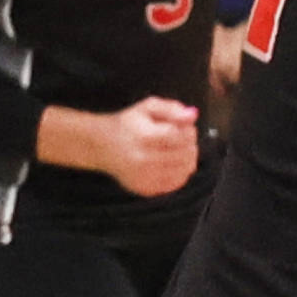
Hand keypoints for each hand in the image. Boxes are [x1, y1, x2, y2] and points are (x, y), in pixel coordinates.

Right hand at [91, 95, 205, 194]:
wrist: (102, 146)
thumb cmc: (129, 123)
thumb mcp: (148, 107)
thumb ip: (172, 108)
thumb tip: (194, 115)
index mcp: (145, 137)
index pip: (182, 137)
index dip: (189, 131)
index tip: (185, 127)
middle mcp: (144, 160)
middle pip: (186, 154)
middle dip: (190, 144)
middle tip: (182, 138)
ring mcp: (145, 177)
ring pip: (185, 170)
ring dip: (188, 158)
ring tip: (178, 149)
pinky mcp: (146, 189)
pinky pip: (176, 183)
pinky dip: (180, 172)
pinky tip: (171, 162)